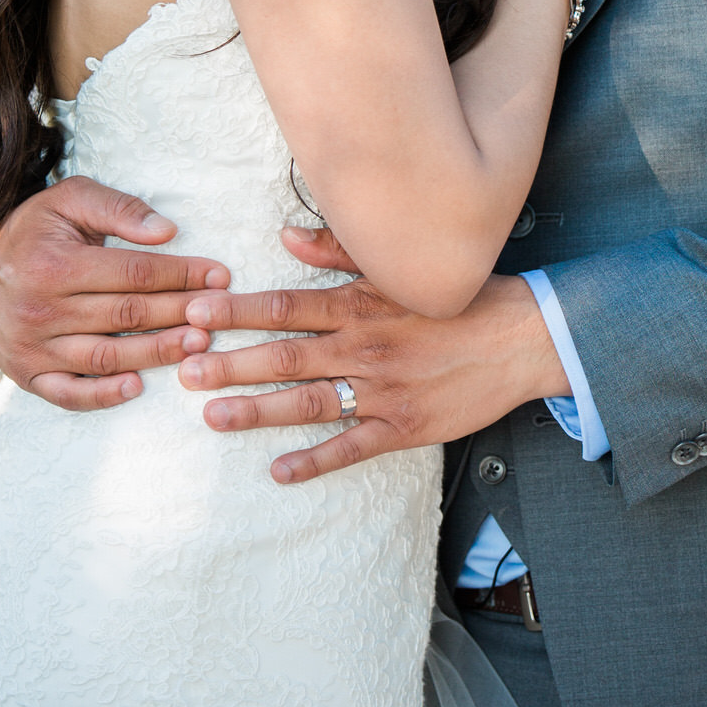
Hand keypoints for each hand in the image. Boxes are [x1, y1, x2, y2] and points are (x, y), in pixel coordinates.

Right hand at [0, 175, 229, 411]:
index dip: (181, 275)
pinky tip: (138, 386)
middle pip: (126, 316)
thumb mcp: (70, 199)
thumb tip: (167, 231)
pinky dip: (103, 395)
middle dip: (180, 314)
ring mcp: (32, 348)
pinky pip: (69, 393)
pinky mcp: (25, 375)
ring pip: (106, 356)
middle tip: (222, 314)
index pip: (134, 274)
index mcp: (56, 265)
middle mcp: (42, 310)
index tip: (219, 276)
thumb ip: (119, 209)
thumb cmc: (32, 228)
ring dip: (156, 353)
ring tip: (198, 347)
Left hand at [176, 226, 568, 483]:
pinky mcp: (402, 428)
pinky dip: (315, 461)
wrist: (522, 339)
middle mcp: (364, 347)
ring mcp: (382, 392)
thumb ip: (338, 250)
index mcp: (361, 304)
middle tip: (184, 369)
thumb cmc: (459, 297)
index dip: (238, 310)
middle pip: (285, 356)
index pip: (287, 306)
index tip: (196, 311)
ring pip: (308, 403)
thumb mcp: (398, 265)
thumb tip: (284, 235)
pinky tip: (279, 471)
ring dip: (257, 410)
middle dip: (230, 362)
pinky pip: (351, 448)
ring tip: (212, 416)